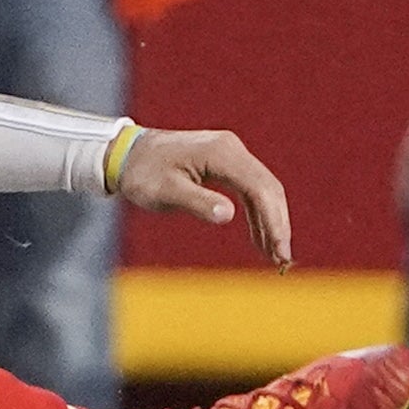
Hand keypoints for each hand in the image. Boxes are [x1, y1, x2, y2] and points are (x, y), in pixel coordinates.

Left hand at [117, 126, 292, 270]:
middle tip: (282, 259)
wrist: (126, 153)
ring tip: (275, 256)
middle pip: (267, 189)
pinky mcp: (224, 162)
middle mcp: (231, 149)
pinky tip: (259, 238)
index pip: (260, 189)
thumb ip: (197, 202)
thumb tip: (230, 214)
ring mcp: (229, 154)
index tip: (280, 250)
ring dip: (270, 222)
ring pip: (261, 190)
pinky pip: (248, 189)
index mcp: (221, 154)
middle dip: (277, 224)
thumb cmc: (142, 173)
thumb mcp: (164, 192)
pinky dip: (256, 214)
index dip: (274, 221)